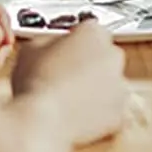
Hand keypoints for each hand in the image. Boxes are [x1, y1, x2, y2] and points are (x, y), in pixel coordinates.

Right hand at [9, 18, 126, 146]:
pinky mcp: (119, 112)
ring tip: (67, 99)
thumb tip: (52, 46)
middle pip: (103, 55)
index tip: (65, 51)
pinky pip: (110, 108)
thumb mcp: (31, 48)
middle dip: (87, 64)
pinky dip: (97, 112)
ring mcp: (119, 84)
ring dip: (94, 88)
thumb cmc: (34, 84)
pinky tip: (75, 114)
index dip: (74, 42)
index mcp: (93, 33)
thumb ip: (49, 41)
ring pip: (108, 83)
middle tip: (64, 76)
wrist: (41, 121)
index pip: (89, 31)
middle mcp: (112, 55)